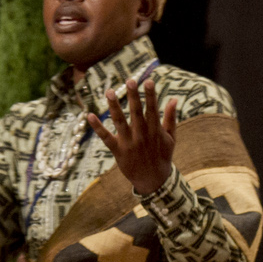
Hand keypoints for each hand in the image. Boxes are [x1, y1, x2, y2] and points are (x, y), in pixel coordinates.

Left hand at [89, 76, 176, 195]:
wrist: (153, 181)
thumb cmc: (162, 156)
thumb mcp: (170, 138)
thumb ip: (170, 118)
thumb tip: (173, 99)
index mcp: (155, 131)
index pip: (153, 109)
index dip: (151, 95)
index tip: (148, 80)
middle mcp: (142, 135)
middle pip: (136, 112)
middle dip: (133, 96)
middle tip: (130, 80)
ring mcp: (129, 143)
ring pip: (120, 122)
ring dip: (114, 107)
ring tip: (109, 92)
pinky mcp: (118, 151)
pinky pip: (106, 138)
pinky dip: (98, 127)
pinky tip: (90, 116)